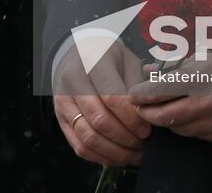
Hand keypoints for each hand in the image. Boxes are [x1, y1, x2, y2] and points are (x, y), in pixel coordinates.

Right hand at [52, 37, 149, 168]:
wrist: (76, 54)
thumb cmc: (108, 58)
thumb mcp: (126, 60)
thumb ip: (138, 85)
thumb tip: (150, 114)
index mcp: (92, 62)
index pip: (111, 97)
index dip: (132, 118)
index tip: (147, 128)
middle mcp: (72, 82)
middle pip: (99, 120)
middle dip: (126, 137)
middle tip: (144, 143)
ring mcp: (63, 102)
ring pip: (88, 137)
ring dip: (115, 151)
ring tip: (134, 154)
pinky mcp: (60, 119)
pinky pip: (79, 146)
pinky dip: (101, 157)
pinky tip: (118, 157)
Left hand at [129, 44, 211, 142]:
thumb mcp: (211, 51)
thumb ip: (180, 63)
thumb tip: (154, 69)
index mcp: (201, 77)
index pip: (157, 92)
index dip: (140, 95)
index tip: (133, 94)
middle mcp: (207, 102)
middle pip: (164, 117)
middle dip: (148, 113)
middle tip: (143, 108)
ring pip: (181, 130)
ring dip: (171, 121)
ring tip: (168, 110)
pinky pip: (201, 136)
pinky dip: (192, 127)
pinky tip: (192, 117)